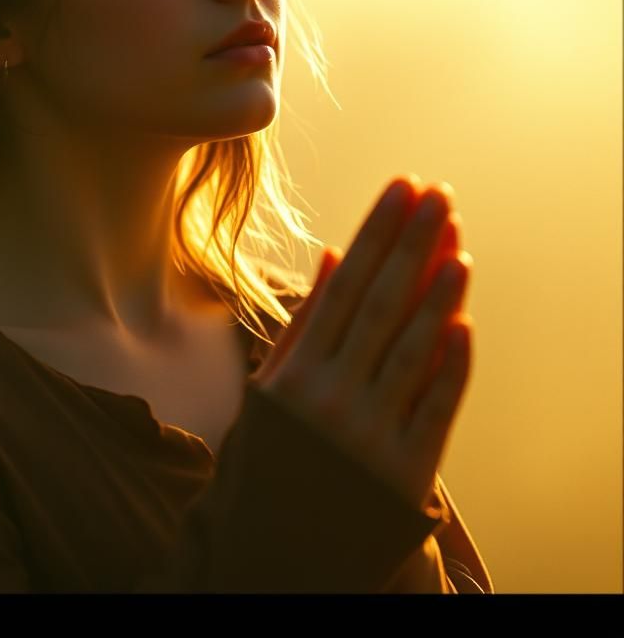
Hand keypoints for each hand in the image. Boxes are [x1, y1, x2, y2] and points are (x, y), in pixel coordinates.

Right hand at [253, 176, 473, 511]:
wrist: (281, 544)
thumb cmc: (273, 454)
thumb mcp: (270, 387)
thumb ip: (303, 323)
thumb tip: (331, 255)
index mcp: (295, 373)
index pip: (345, 285)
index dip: (375, 233)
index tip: (399, 190)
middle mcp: (332, 397)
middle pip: (381, 304)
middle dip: (411, 243)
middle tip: (436, 195)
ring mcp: (371, 434)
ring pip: (413, 349)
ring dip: (439, 294)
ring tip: (458, 244)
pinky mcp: (407, 470)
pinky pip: (436, 408)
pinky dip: (452, 365)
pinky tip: (464, 322)